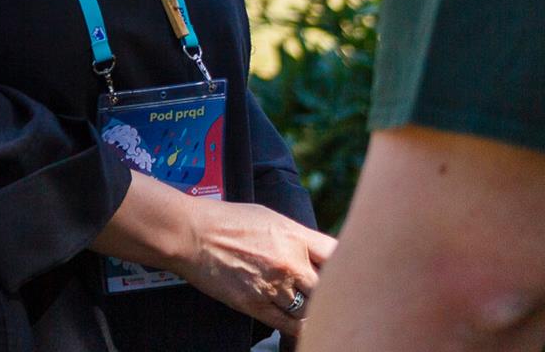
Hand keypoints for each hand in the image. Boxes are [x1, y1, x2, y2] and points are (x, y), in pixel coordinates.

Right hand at [92, 173, 335, 338]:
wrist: (190, 233)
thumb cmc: (226, 220)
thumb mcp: (268, 217)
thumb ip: (297, 236)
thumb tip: (314, 253)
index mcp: (296, 235)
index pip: (340, 255)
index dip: (352, 266)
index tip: (353, 273)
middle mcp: (291, 262)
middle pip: (331, 288)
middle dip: (335, 294)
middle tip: (339, 300)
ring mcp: (275, 286)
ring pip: (312, 311)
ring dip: (315, 312)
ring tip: (318, 314)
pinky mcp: (256, 305)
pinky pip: (290, 326)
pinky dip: (298, 328)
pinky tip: (300, 325)